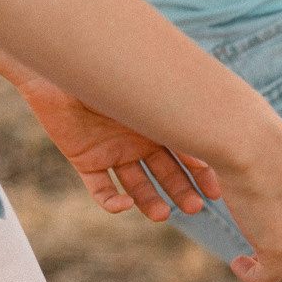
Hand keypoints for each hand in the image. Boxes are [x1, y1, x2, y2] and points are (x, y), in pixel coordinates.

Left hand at [16, 77, 221, 220]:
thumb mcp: (150, 95)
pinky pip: (101, 189)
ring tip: (163, 215)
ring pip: (138, 186)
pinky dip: (112, 202)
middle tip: (194, 207)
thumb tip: (218, 137)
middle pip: (166, 174)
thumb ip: (177, 116)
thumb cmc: (111, 72)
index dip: (203, 175)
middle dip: (182, 191)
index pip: (188, 155)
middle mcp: (140, 140)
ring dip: (151, 202)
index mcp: (160, 124)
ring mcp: (114, 151)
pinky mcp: (87, 161)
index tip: (216, 192)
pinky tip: (125, 204)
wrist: (63, 66)